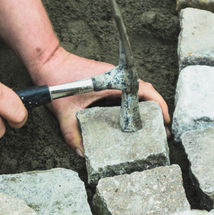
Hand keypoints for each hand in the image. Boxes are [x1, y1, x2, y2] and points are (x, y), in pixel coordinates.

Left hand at [32, 47, 169, 156]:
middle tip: (162, 128)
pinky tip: (132, 114)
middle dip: (156, 108)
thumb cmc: (56, 80)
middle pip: (145, 90)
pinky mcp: (106, 77)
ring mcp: (112, 76)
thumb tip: (82, 153)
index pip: (144, 91)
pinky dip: (134, 100)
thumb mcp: (64, 112)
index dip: (158, 105)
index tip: (165, 120)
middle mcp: (116, 76)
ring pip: (137, 88)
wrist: (48, 61)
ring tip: (151, 123)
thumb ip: (72, 134)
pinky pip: (126, 88)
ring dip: (147, 103)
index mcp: (112, 81)